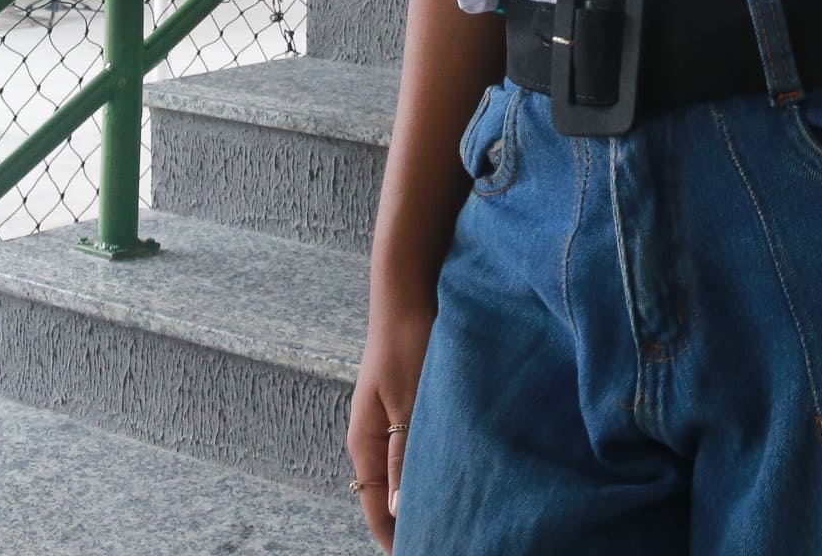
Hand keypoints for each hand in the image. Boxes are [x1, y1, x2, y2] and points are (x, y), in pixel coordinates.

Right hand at [349, 281, 435, 547]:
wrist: (409, 292)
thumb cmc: (408, 342)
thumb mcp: (409, 401)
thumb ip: (405, 455)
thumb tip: (400, 510)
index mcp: (364, 442)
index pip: (374, 507)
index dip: (395, 538)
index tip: (421, 554)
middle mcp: (373, 437)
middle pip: (388, 496)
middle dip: (411, 520)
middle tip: (448, 539)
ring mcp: (390, 421)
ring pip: (404, 474)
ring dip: (424, 493)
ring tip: (457, 515)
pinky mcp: (410, 406)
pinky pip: (417, 450)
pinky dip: (432, 466)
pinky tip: (457, 471)